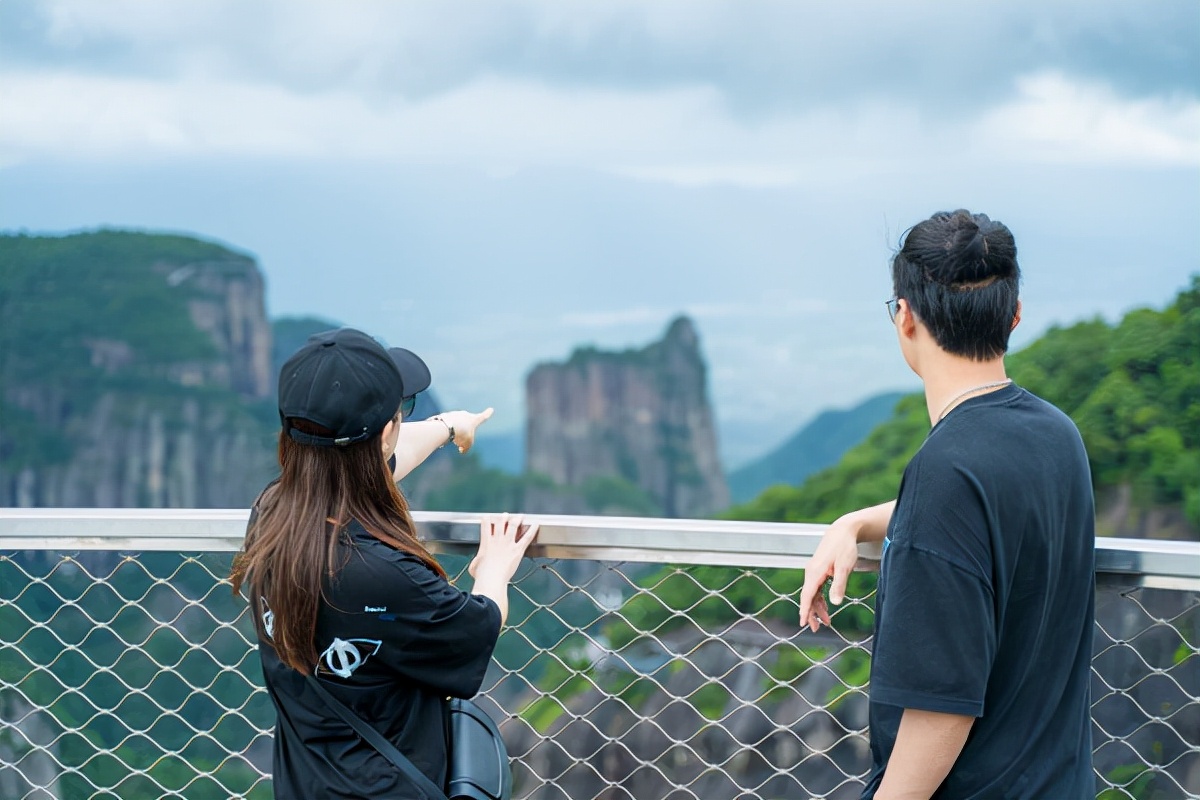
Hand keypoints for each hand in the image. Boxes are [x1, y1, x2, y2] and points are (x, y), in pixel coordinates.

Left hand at [437, 408, 493, 453]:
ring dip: (454, 432)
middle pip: (467, 423)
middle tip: (459, 439)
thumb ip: (466, 448)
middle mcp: (465, 414)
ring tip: (450, 438)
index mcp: (474, 420)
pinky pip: (447, 424)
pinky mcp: (446, 416)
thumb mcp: (466, 444)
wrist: (446, 426)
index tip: (491, 409)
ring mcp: (455, 414)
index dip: (487, 414)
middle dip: (464, 431)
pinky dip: (446, 430)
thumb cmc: (461, 434)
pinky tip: (443, 435)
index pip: (483, 417)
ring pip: (456, 425)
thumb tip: (462, 450)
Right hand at [468, 513, 537, 583]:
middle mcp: (498, 540)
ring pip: (513, 526)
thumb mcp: (474, 566)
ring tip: (519, 517)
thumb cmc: (482, 574)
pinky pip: (527, 537)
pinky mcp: (518, 549)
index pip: (486, 526)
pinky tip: (536, 525)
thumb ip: (477, 561)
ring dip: (516, 520)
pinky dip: (532, 530)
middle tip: (505, 515)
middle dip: (503, 517)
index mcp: (486, 542)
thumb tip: (476, 564)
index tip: (488, 518)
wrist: (491, 578)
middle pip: (500, 522)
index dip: (487, 520)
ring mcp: (508, 543)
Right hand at [798, 516, 861, 631]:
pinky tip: (826, 606)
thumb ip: (839, 585)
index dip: (805, 610)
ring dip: (817, 607)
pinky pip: (816, 588)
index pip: (807, 595)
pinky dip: (820, 598)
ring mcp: (814, 571)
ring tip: (826, 621)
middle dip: (811, 613)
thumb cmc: (844, 546)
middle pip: (808, 597)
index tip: (803, 623)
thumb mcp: (844, 567)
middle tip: (817, 628)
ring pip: (812, 593)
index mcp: (815, 572)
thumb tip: (835, 602)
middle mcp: (811, 572)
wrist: (842, 530)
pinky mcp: (819, 570)